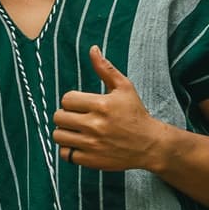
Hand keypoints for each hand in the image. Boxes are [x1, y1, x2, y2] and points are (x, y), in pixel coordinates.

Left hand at [51, 46, 178, 175]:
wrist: (150, 145)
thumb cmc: (135, 113)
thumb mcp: (124, 88)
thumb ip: (105, 69)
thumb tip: (92, 49)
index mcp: (102, 105)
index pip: (67, 100)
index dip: (72, 101)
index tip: (81, 105)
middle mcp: (95, 125)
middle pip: (59, 117)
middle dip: (66, 116)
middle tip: (77, 118)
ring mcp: (92, 144)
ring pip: (58, 136)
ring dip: (65, 132)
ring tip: (77, 131)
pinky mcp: (91, 160)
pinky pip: (65, 154)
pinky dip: (69, 150)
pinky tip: (80, 144)